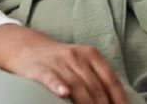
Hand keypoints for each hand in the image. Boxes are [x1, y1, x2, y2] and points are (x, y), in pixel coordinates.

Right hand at [0, 24, 129, 103]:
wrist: (27, 48)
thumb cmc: (60, 61)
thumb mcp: (82, 62)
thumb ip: (98, 77)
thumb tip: (118, 100)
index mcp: (91, 55)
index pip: (110, 79)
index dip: (119, 98)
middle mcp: (77, 57)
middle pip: (95, 86)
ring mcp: (59, 63)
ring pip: (77, 86)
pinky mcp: (41, 69)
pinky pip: (51, 79)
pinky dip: (58, 86)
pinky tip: (64, 95)